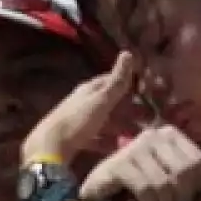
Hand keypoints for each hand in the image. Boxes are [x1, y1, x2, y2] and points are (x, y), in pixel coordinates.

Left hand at [20, 51, 138, 163]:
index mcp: (89, 89)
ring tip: (138, 135)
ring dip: (122, 127)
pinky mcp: (76, 140)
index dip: (128, 83)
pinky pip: (97, 139)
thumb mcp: (100, 100)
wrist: (50, 148)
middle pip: (110, 103)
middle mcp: (83, 102)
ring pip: (105, 121)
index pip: (110, 80)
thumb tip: (128, 52)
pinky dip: (109, 142)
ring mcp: (79, 121)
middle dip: (129, 109)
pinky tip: (119, 148)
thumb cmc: (77, 120)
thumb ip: (116, 81)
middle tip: (150, 117)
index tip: (146, 90)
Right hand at [79, 124, 200, 200]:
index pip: (198, 161)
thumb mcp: (168, 177)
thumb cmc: (138, 188)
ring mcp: (134, 147)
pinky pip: (146, 188)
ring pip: (165, 182)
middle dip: (181, 199)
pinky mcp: (118, 164)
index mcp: (169, 133)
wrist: (97, 193)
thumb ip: (187, 174)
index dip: (196, 188)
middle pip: (183, 171)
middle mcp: (152, 134)